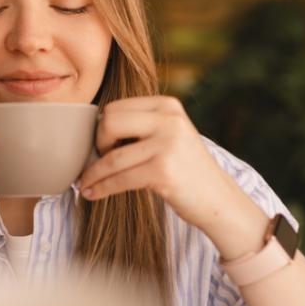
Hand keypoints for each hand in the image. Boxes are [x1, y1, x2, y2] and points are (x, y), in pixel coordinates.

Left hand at [77, 96, 260, 239]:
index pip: (116, 107)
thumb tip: (95, 129)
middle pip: (109, 123)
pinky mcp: (163, 171)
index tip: (103, 148)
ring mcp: (167, 144)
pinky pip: (119, 179)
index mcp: (167, 105)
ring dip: (93, 174)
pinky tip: (92, 194)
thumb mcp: (170, 135)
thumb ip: (142, 126)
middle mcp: (169, 119)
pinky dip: (101, 188)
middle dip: (97, 145)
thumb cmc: (187, 170)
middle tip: (98, 163)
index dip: (102, 129)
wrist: (220, 200)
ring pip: (111, 157)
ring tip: (84, 185)